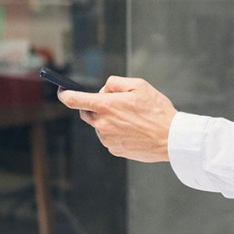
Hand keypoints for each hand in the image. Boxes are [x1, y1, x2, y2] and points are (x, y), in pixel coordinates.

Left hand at [56, 76, 176, 162]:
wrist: (171, 138)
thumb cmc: (157, 109)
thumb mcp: (138, 85)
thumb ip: (115, 83)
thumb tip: (102, 90)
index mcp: (106, 106)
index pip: (74, 100)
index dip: (64, 94)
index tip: (61, 90)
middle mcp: (102, 124)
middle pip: (85, 112)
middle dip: (93, 105)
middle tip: (113, 103)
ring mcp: (107, 139)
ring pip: (98, 125)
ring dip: (107, 119)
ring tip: (130, 118)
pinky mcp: (114, 149)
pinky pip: (108, 137)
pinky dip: (115, 131)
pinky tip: (132, 130)